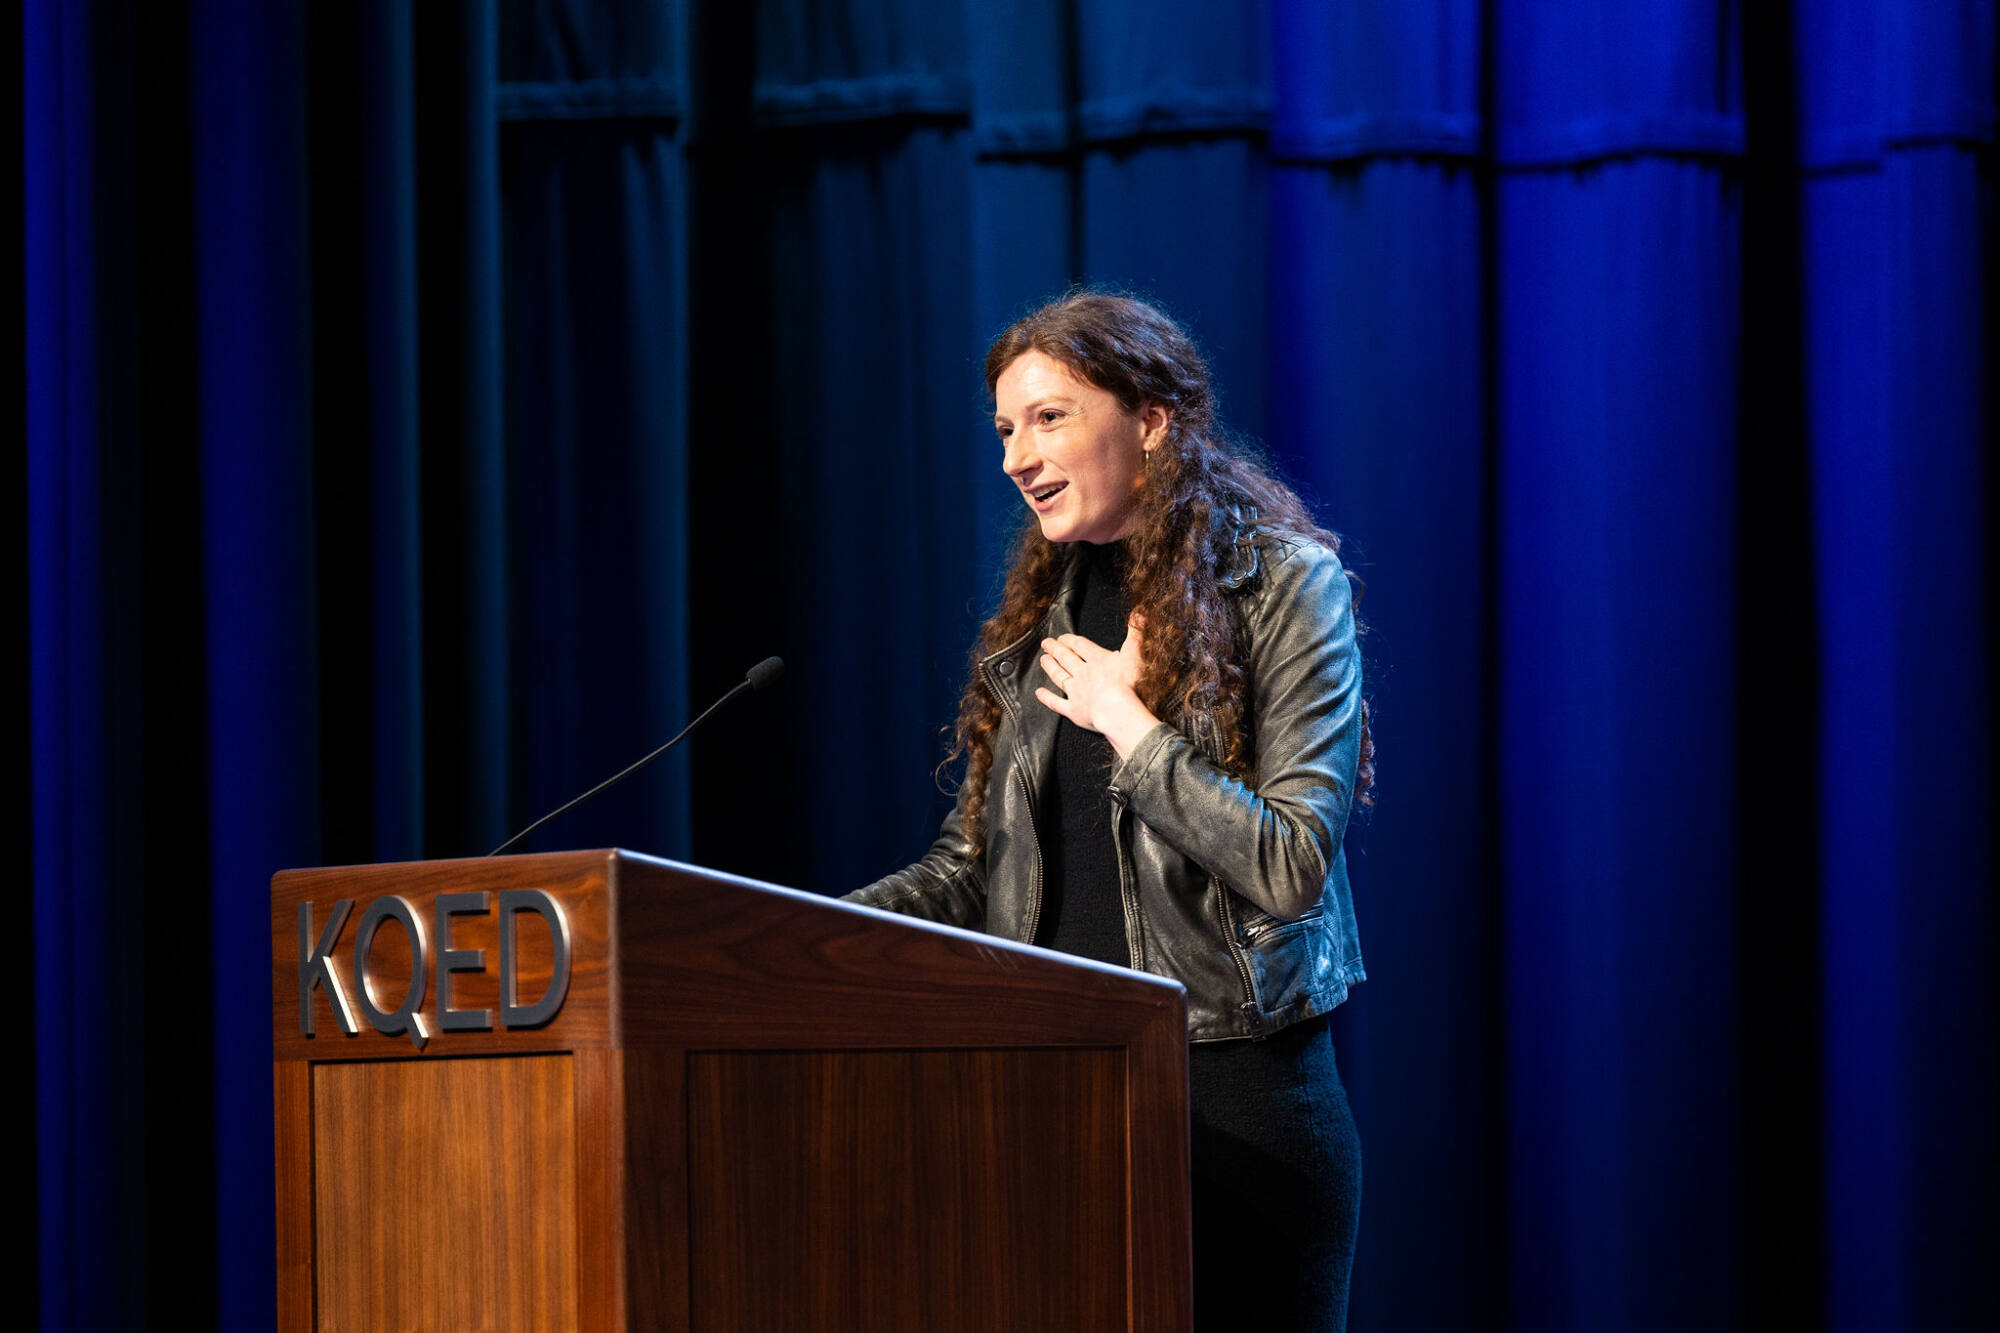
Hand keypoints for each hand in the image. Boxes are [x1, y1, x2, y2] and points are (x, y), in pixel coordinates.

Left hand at [1034, 615, 1160, 759]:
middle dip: (1056, 649)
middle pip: (1066, 658)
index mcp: (1098, 659)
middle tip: (1046, 643)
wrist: (1117, 710)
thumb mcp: (1135, 654)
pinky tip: (1039, 692)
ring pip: (1059, 676)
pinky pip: (1057, 703)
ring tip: (1043, 660)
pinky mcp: (1074, 710)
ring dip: (1050, 667)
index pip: (1081, 646)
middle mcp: (1083, 673)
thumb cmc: (1129, 684)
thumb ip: (1136, 634)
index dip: (1071, 640)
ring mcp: (1076, 692)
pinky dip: (1047, 697)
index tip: (1063, 637)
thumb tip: (1139, 613)